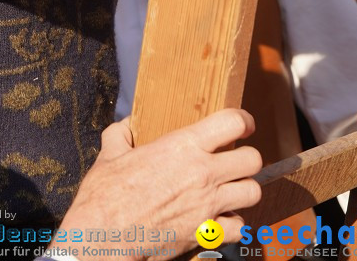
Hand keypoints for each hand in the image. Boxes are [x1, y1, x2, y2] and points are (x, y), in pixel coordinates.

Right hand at [50, 108, 260, 260]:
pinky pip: (239, 228)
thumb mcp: (111, 153)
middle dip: (247, 158)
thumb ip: (121, 133)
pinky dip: (233, 224)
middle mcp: (203, 173)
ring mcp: (208, 205)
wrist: (103, 235)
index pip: (232, 123)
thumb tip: (127, 125)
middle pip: (253, 159)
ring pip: (253, 193)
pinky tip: (220, 219)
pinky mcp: (206, 233)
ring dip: (244, 190)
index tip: (243, 125)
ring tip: (231, 189)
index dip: (243, 121)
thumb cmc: (106, 194)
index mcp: (183, 146)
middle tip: (235, 160)